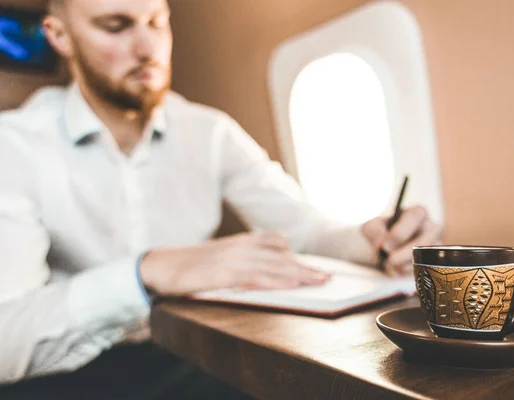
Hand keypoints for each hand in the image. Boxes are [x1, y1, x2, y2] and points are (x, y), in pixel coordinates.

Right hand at [140, 232, 330, 295]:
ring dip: (299, 275)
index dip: (298, 255)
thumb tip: (267, 270)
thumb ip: (243, 259)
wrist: (162, 265)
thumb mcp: (221, 256)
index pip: (277, 243)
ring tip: (319, 282)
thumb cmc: (192, 265)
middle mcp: (242, 247)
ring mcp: (234, 260)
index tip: (317, 265)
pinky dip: (275, 282)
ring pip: (274, 267)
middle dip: (306, 267)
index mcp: (241, 242)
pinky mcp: (224, 275)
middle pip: (282, 257)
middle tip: (328, 277)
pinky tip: (291, 286)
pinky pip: (255, 278)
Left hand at [361, 206, 442, 276]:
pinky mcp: (436, 262)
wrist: (385, 247)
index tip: (384, 246)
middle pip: (423, 242)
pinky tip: (396, 269)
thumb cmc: (382, 232)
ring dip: (402, 265)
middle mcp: (432, 227)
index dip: (397, 234)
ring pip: (424, 258)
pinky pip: (423, 269)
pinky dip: (405, 272)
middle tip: (388, 260)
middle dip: (403, 254)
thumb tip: (382, 243)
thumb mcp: (373, 227)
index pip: (413, 219)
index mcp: (418, 212)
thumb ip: (375, 232)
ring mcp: (436, 245)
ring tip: (388, 264)